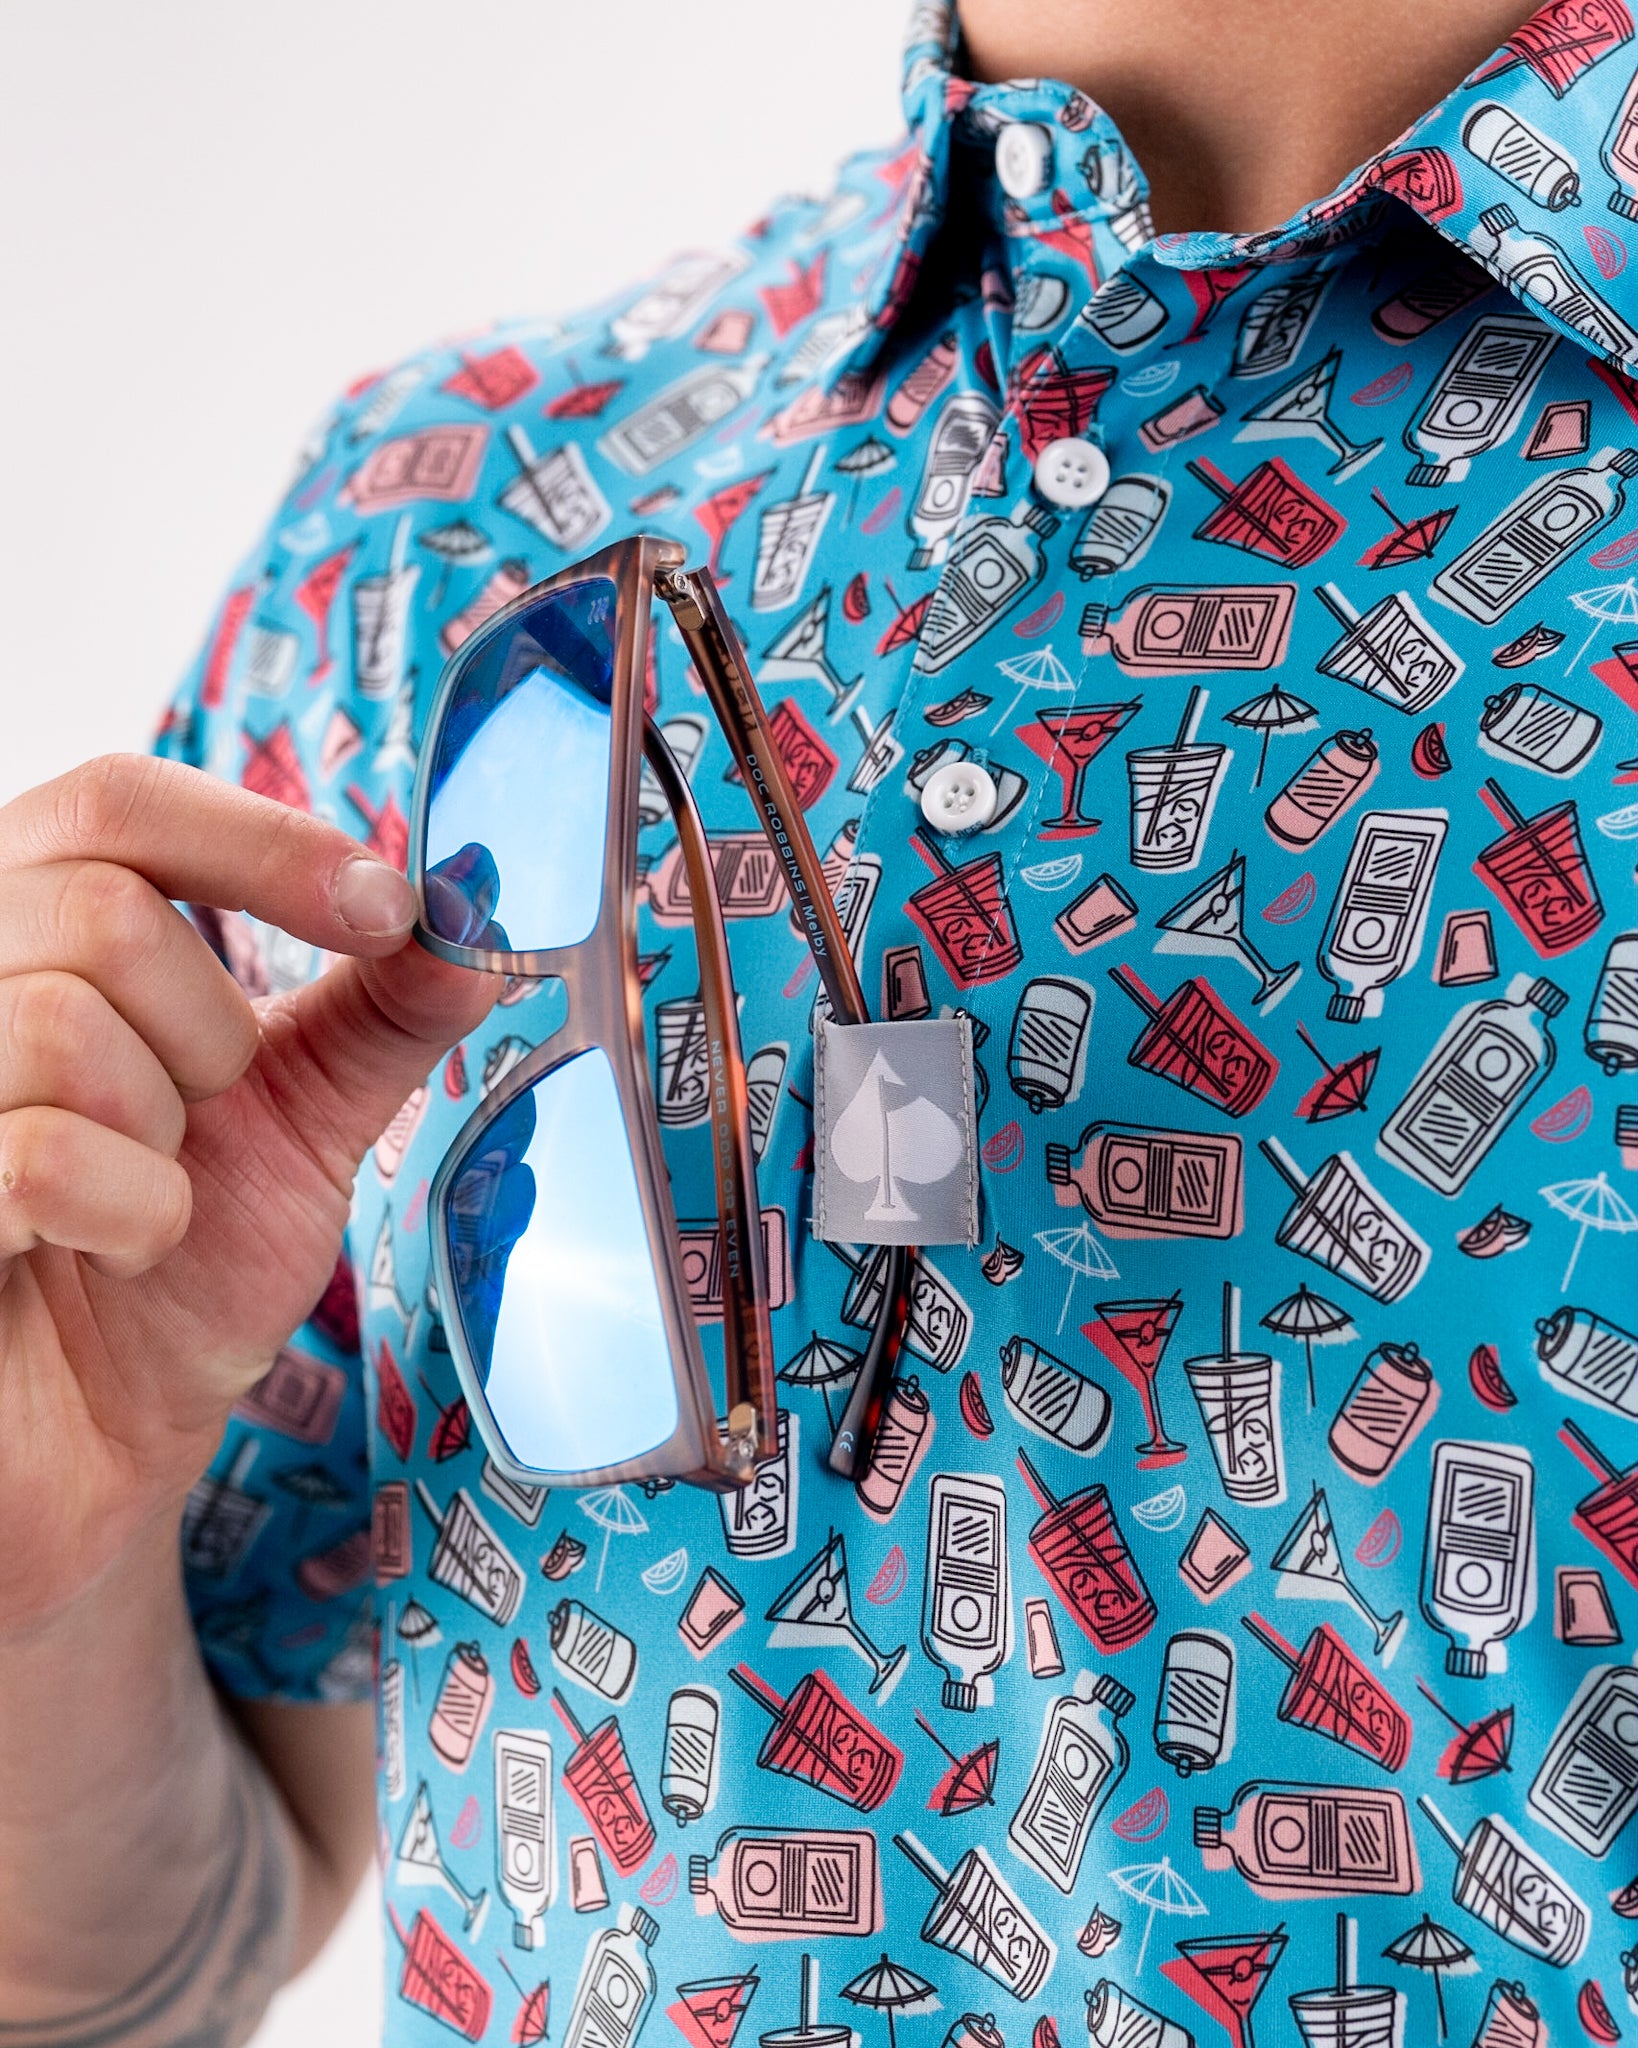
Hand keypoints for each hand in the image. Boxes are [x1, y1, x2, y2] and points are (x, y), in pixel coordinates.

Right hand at [0, 755, 498, 1632]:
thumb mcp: (303, 1112)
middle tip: (202, 1120)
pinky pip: (42, 1152)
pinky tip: (114, 1252)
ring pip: (64, 1023)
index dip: (263, 840)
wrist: (104, 1440)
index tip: (385, 908)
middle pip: (101, 903)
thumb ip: (381, 1004)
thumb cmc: (180, 1271)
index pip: (117, 801)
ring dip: (164, 1134)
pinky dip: (130, 1215)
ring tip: (147, 1194)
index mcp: (33, 926)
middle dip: (209, 1033)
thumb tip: (480, 900)